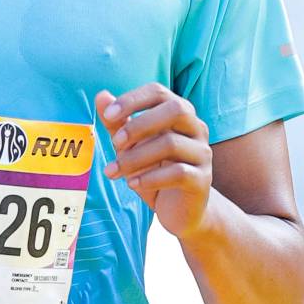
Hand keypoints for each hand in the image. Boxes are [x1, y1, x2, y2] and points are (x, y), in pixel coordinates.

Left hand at [97, 83, 213, 240]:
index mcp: (179, 114)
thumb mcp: (131, 148)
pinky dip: (150, 178)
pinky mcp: (202, 180)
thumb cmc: (155, 173)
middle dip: (139, 124)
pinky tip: (132, 184)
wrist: (181, 211)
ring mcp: (202, 154)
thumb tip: (101, 96)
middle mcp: (196, 128)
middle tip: (114, 143)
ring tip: (114, 171)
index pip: (159, 92)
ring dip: (136, 157)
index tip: (107, 115)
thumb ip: (118, 124)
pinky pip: (178, 173)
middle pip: (175, 110)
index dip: (132, 100)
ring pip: (171, 144)